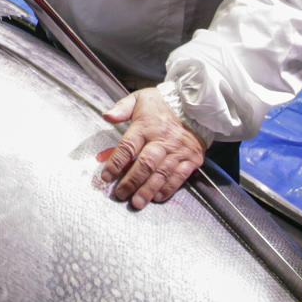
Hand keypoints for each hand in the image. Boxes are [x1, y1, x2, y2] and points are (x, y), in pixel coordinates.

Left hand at [96, 88, 206, 209]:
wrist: (195, 103)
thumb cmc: (162, 103)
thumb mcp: (139, 98)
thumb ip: (121, 108)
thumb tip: (106, 116)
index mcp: (146, 126)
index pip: (127, 147)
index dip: (115, 164)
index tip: (106, 177)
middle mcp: (162, 140)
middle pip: (145, 165)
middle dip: (131, 182)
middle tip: (120, 194)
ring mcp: (179, 150)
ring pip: (161, 174)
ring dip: (148, 190)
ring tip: (137, 202)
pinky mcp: (192, 158)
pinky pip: (179, 177)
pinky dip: (168, 189)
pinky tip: (157, 198)